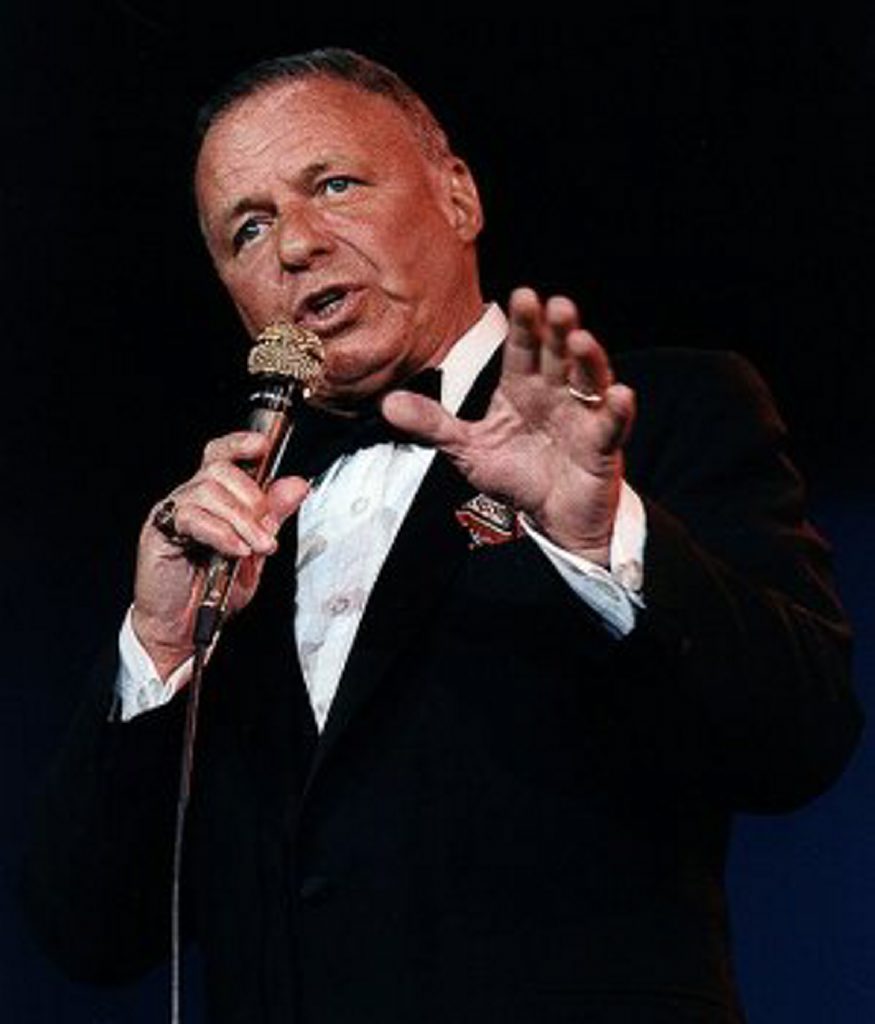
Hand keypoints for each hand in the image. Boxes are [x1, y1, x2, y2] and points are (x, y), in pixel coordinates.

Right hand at [131, 431, 308, 678]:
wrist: (183, 627)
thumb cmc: (213, 590)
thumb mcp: (255, 552)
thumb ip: (273, 518)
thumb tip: (296, 486)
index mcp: (214, 498)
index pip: (223, 454)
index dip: (240, 443)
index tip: (262, 445)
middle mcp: (191, 497)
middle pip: (221, 470)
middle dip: (253, 499)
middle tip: (266, 532)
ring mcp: (174, 511)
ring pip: (209, 491)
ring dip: (241, 520)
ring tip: (255, 547)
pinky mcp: (160, 531)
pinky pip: (192, 517)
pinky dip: (220, 532)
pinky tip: (234, 550)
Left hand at [381, 287, 635, 563]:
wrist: (552, 516)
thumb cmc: (516, 475)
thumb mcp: (468, 449)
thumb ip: (432, 425)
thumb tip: (387, 404)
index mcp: (523, 387)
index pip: (523, 349)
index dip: (524, 324)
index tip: (523, 295)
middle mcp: (556, 393)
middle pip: (558, 355)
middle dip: (558, 330)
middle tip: (556, 305)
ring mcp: (582, 417)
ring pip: (589, 381)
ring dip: (589, 359)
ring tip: (581, 340)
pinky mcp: (602, 447)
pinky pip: (611, 426)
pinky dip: (618, 411)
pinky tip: (620, 395)